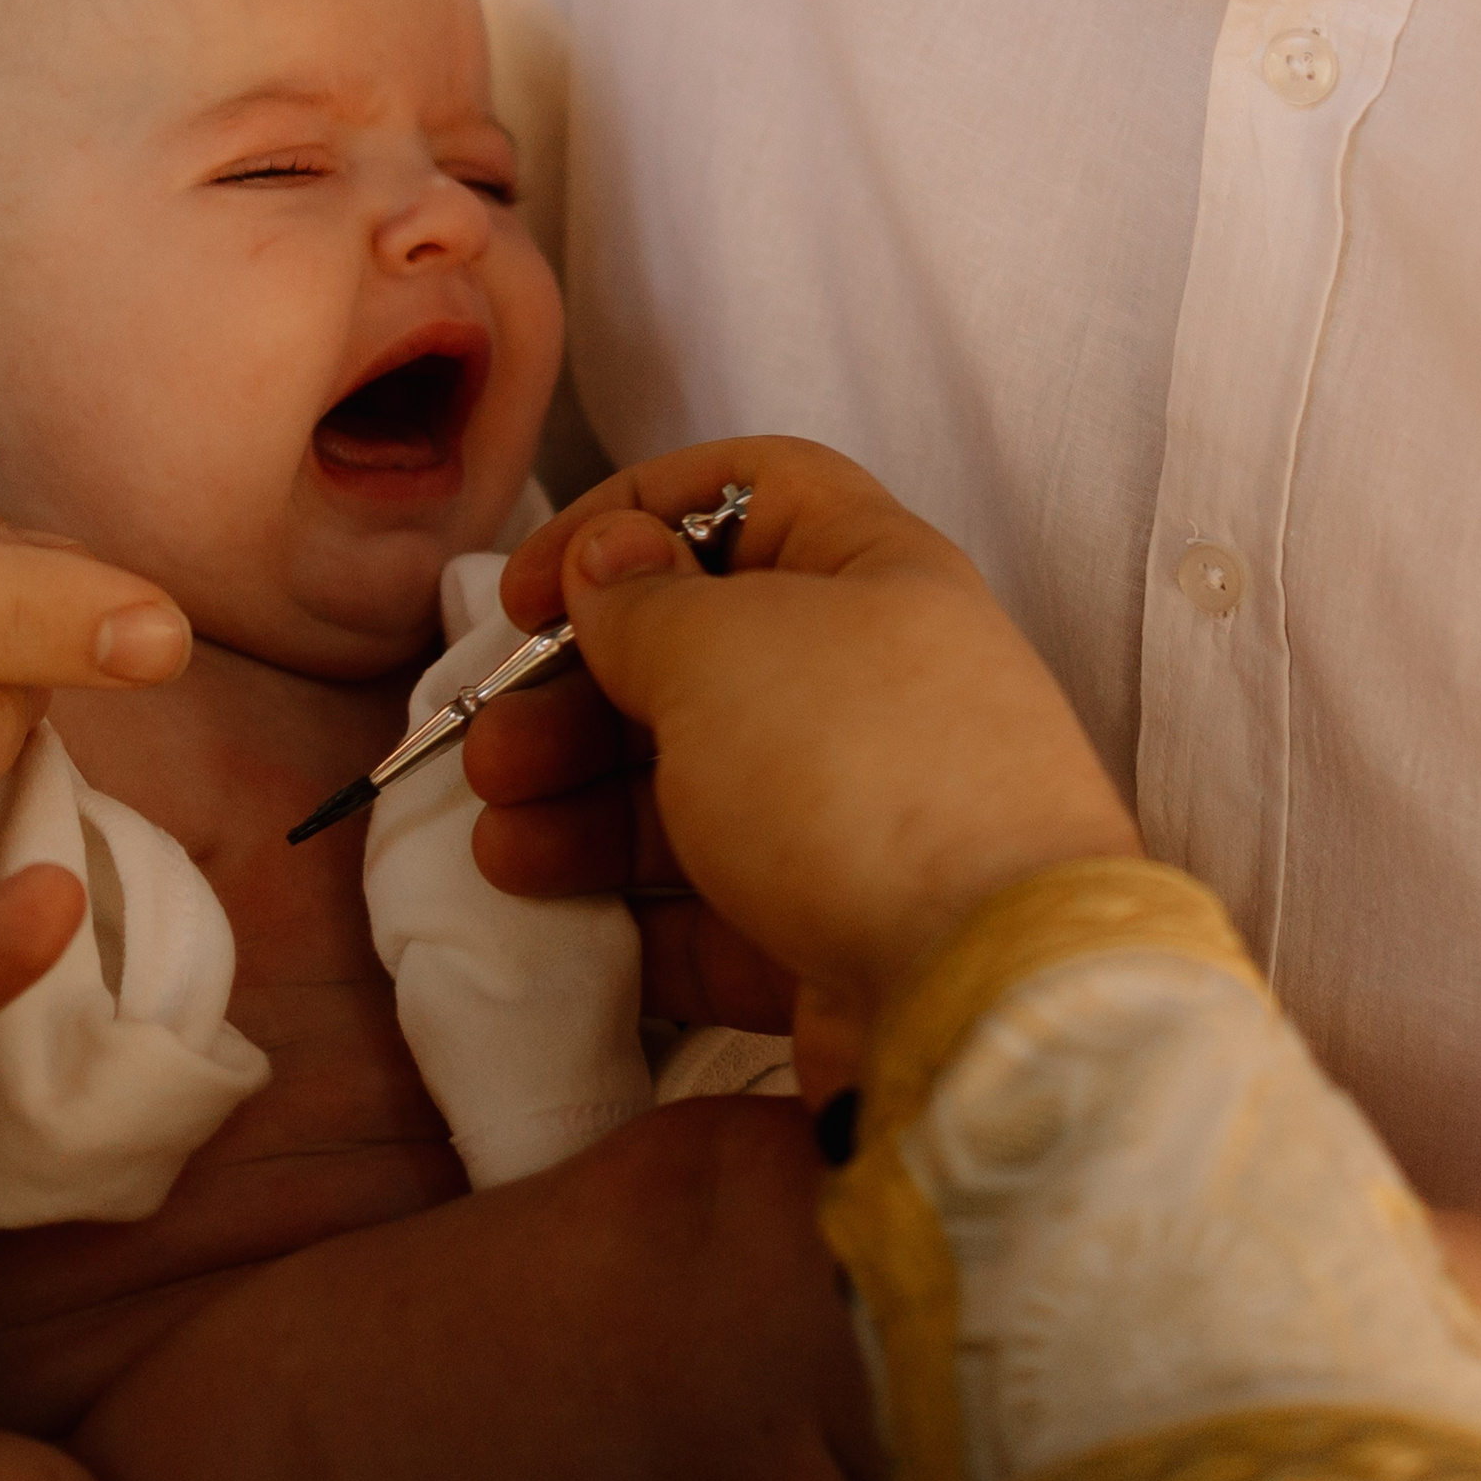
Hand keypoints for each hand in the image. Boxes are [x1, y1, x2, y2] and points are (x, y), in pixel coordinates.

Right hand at [469, 439, 1139, 1098]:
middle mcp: (877, 689)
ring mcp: (862, 817)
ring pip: (697, 785)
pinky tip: (554, 909)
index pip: (749, 491)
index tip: (532, 586)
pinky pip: (717, 902)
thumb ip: (642, 601)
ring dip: (583, 802)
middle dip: (579, 692)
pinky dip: (631, 903)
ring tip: (499, 839)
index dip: (629, 516)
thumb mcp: (722, 651)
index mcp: (874, 576)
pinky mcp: (841, 932)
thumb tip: (611, 558)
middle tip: (496, 741)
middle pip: (702, 656)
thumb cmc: (855, 774)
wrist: (984, 988)